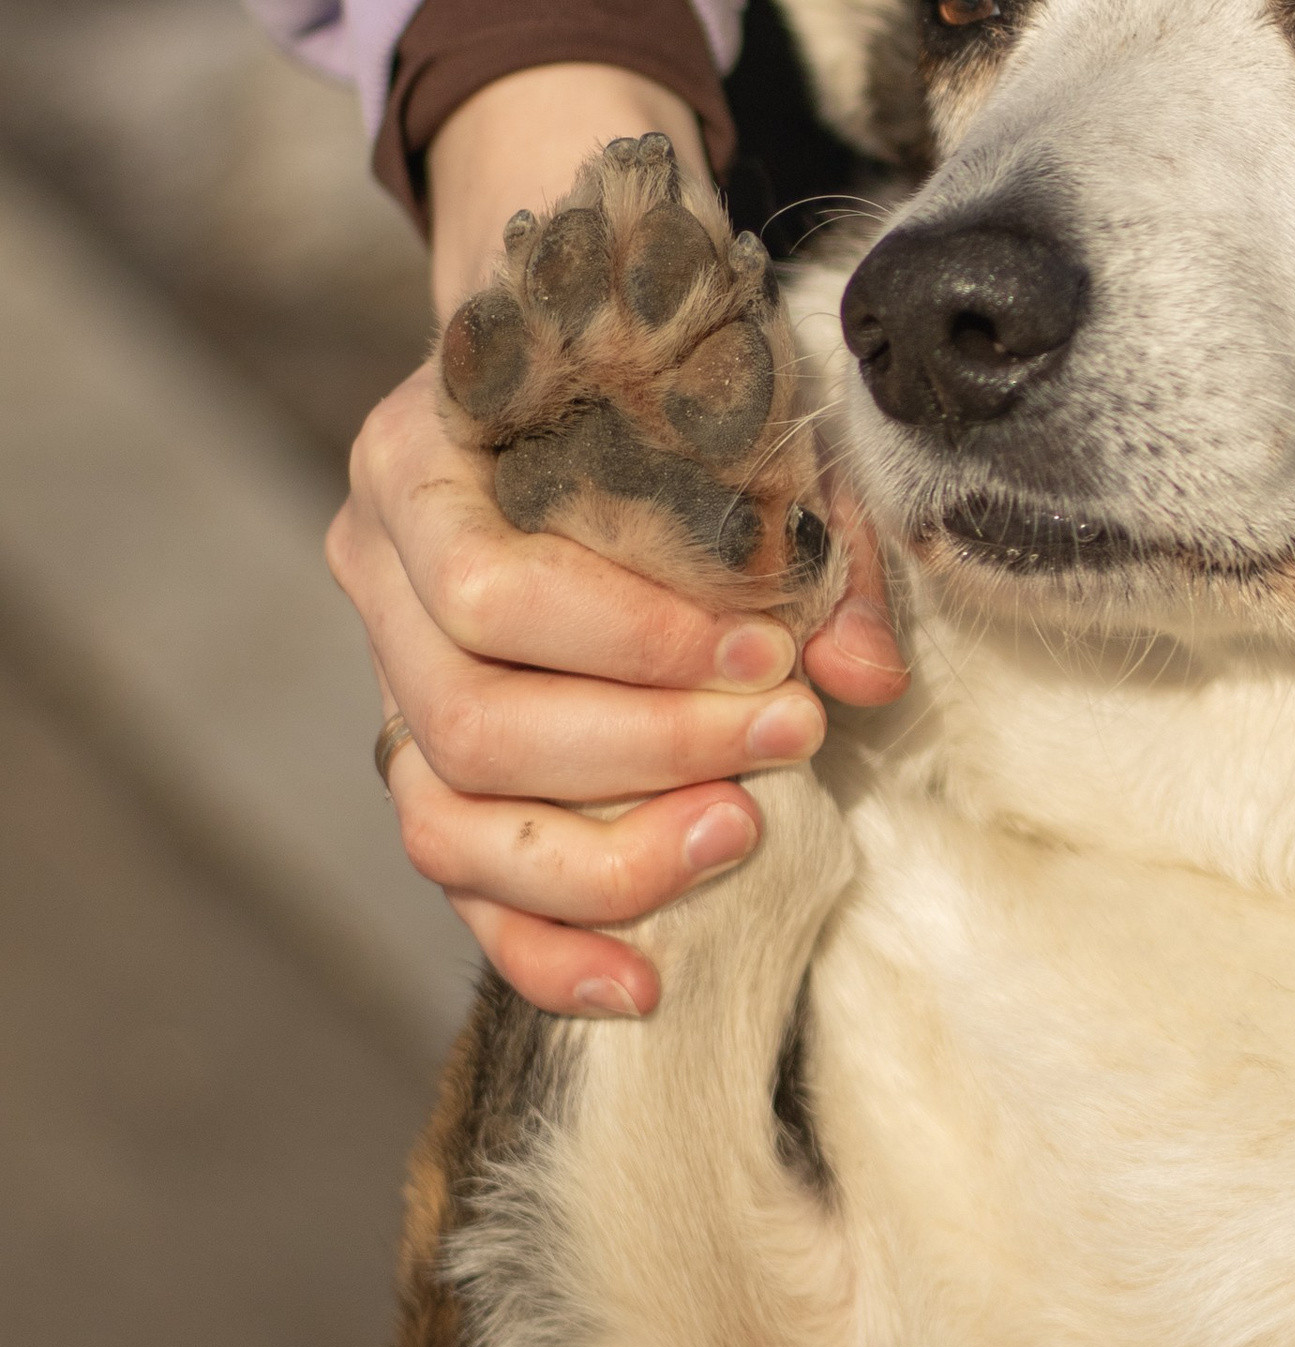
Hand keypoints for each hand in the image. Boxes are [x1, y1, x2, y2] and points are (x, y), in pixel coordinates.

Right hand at [327, 62, 905, 1016]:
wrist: (588, 362)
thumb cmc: (668, 385)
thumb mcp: (746, 419)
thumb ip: (811, 533)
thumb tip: (864, 673)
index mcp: (419, 463)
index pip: (488, 591)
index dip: (632, 642)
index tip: (771, 649)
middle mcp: (377, 578)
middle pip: (471, 720)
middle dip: (647, 749)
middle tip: (791, 733)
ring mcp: (391, 685)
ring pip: (449, 821)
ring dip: (606, 855)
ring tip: (744, 829)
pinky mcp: (434, 773)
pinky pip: (462, 892)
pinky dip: (547, 950)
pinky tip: (644, 984)